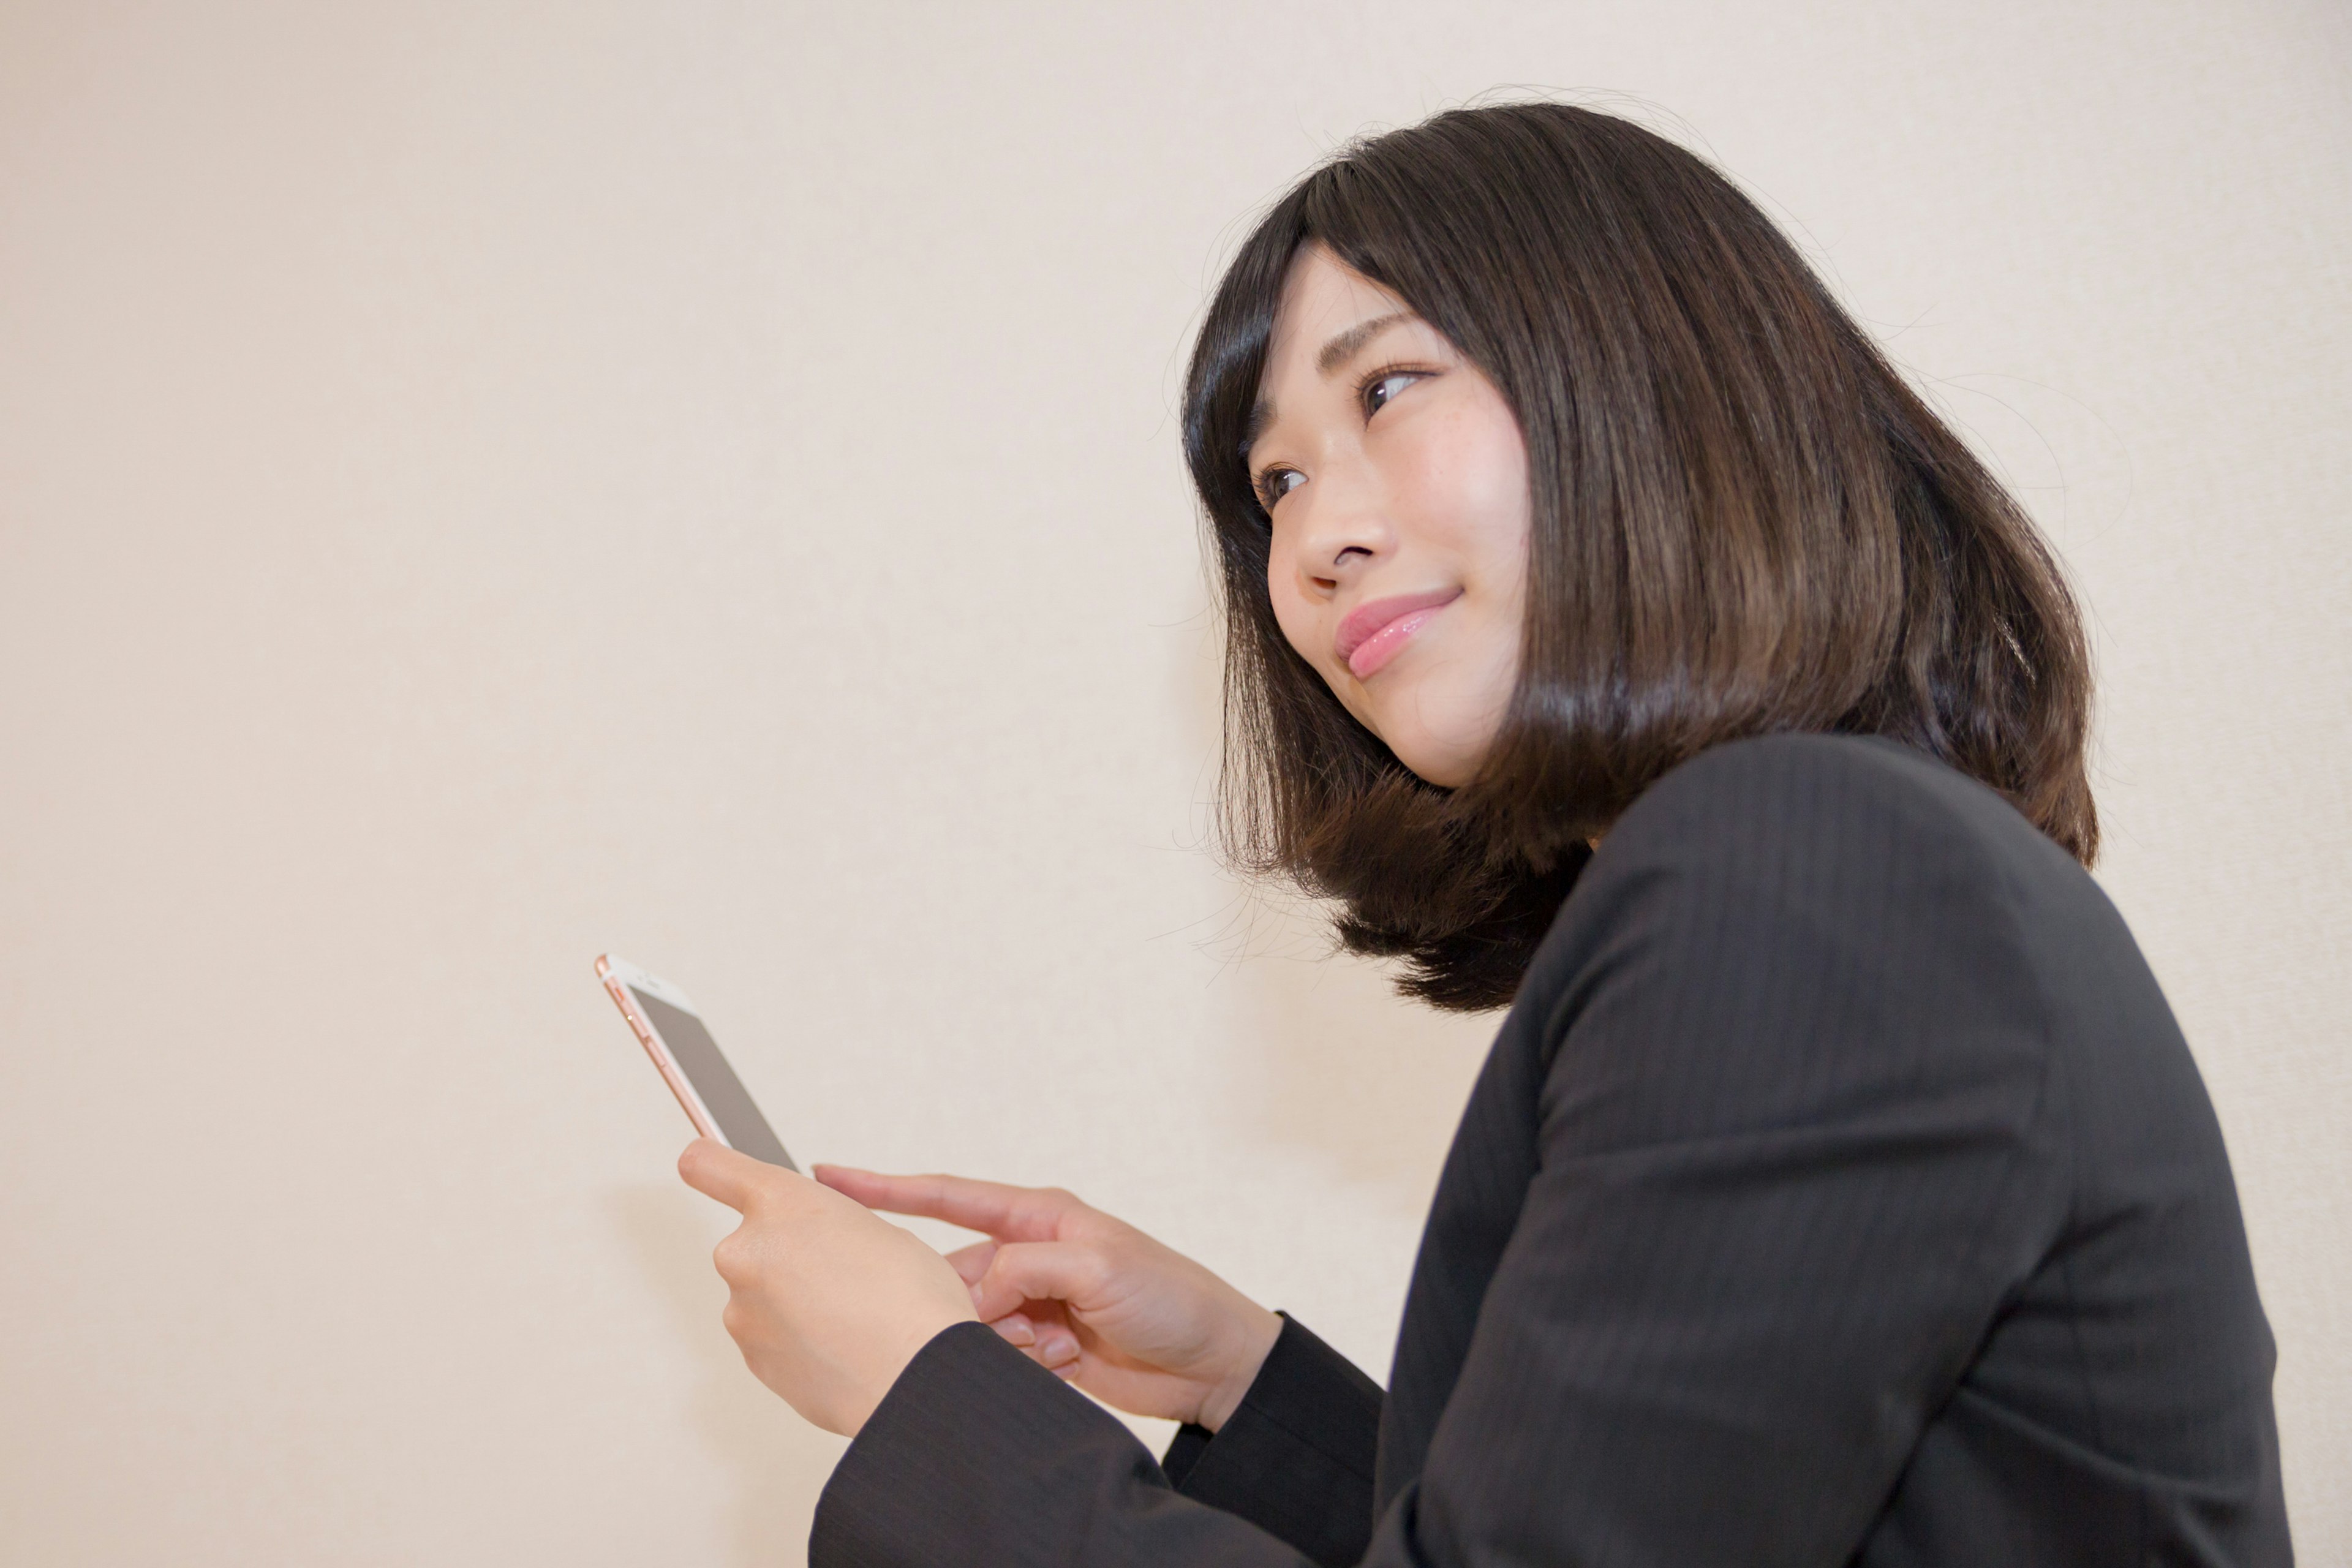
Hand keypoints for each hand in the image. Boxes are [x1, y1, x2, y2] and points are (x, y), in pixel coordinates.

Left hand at [676, 1140, 976, 1435]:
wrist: (915, 1377)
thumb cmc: (909, 1301)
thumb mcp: (875, 1228)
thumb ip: (820, 1223)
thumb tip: (807, 1238)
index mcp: (781, 1203)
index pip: (710, 1165)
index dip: (706, 1162)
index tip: (698, 1162)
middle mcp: (747, 1251)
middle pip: (752, 1243)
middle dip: (786, 1257)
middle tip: (839, 1276)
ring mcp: (742, 1309)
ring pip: (762, 1294)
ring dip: (792, 1302)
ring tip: (848, 1317)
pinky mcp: (750, 1356)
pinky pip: (770, 1335)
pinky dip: (796, 1339)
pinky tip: (838, 1345)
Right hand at [813, 1167, 1282, 1431]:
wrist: (1214, 1364)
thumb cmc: (1174, 1297)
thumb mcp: (1101, 1265)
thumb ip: (1027, 1267)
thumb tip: (976, 1291)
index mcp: (1039, 1217)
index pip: (946, 1196)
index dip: (884, 1187)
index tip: (828, 1176)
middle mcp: (1029, 1255)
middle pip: (954, 1275)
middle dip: (966, 1306)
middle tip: (1015, 1324)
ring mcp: (1032, 1303)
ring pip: (970, 1323)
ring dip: (1001, 1342)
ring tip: (1054, 1345)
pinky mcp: (1037, 1349)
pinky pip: (996, 1358)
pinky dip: (1020, 1366)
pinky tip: (1063, 1364)